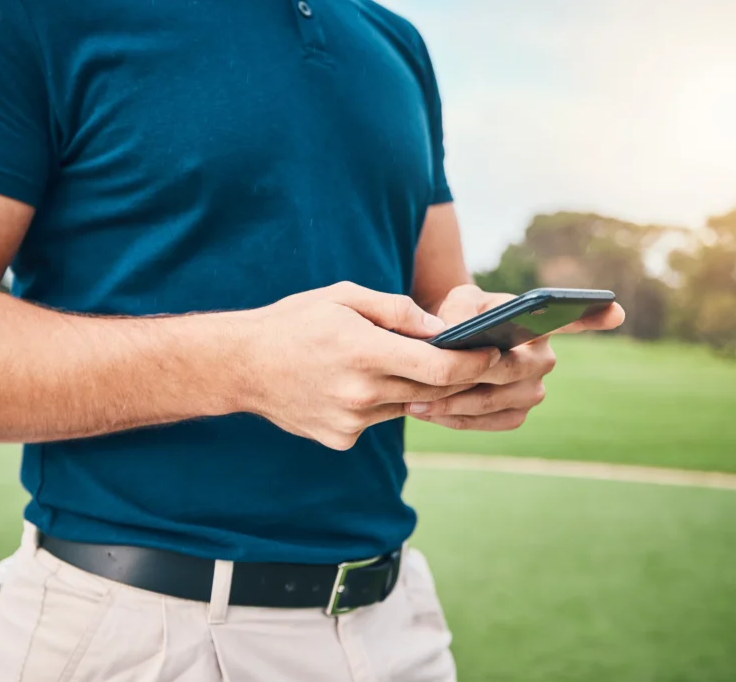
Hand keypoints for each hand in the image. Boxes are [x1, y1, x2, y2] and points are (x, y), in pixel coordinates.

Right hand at [239, 282, 502, 449]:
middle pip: (432, 390)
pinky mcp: (341, 438)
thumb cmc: (293, 323)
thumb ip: (396, 311)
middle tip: (474, 358)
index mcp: (365, 352)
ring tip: (403, 362)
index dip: (476, 362)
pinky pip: (379, 418)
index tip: (495, 353)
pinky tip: (357, 383)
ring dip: (416, 387)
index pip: (441, 367)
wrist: (241, 366)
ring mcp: (351, 422)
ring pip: (407, 405)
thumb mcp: (344, 297)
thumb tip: (439, 327)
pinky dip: (381, 401)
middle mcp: (362, 393)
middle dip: (456, 375)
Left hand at [408, 285, 624, 430]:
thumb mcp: (458, 302)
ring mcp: (534, 391)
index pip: (572, 321)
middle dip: (467, 378)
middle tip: (427, 381)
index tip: (616, 310)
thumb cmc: (459, 317)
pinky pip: (488, 423)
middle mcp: (545, 360)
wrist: (450, 345)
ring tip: (415, 401)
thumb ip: (461, 310)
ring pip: (496, 403)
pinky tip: (429, 412)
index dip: (594, 317)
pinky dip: (458, 419)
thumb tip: (459, 330)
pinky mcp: (517, 415)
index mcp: (539, 326)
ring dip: (454, 404)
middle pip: (510, 373)